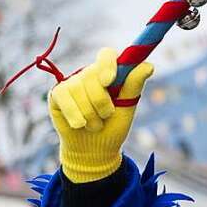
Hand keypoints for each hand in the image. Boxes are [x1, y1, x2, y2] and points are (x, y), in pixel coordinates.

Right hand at [48, 49, 153, 182]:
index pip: (106, 55)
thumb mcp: (127, 108)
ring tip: (94, 125)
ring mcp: (71, 83)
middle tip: (106, 116)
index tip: (110, 81)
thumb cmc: (113, 127)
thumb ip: (134, 85)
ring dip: (89, 113)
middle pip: (92, 74)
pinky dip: (75, 115)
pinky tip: (79, 124)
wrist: (94, 151)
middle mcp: (88, 75)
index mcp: (108, 73)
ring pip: (78, 88)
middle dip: (101, 101)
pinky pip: (64, 97)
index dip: (107, 64)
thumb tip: (149, 65)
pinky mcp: (57, 94)